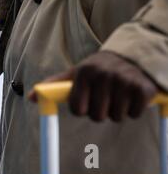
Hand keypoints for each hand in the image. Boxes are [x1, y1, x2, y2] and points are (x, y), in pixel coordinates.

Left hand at [30, 51, 157, 121]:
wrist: (132, 56)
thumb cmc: (98, 69)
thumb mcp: (76, 73)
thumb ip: (54, 85)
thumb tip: (31, 97)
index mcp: (84, 72)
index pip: (77, 109)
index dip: (82, 109)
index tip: (86, 101)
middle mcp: (103, 75)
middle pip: (97, 116)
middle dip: (100, 111)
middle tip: (104, 97)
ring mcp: (124, 81)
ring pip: (116, 117)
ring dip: (117, 111)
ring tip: (118, 94)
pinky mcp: (143, 88)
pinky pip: (134, 114)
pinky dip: (134, 110)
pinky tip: (131, 95)